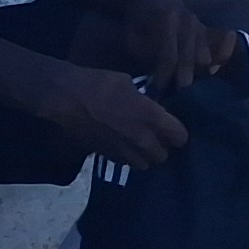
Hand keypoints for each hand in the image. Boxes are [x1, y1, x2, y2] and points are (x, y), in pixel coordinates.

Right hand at [19, 60, 190, 167]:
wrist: (68, 99)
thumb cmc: (100, 84)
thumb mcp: (129, 83)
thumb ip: (145, 99)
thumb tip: (152, 104)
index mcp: (151, 117)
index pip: (180, 136)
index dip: (179, 133)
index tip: (176, 127)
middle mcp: (142, 139)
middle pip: (164, 156)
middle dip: (163, 147)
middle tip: (158, 136)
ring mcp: (124, 150)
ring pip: (145, 164)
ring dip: (146, 156)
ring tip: (141, 144)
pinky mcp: (107, 156)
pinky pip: (126, 163)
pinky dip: (128, 157)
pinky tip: (123, 145)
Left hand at [110, 0, 243, 93]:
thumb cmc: (138, 20)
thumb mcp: (132, 36)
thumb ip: (144, 53)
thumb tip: (154, 76)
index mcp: (167, 19)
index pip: (168, 56)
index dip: (163, 77)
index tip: (157, 91)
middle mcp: (188, 21)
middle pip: (190, 58)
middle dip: (182, 80)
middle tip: (174, 95)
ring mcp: (200, 24)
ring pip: (205, 55)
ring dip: (197, 74)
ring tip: (187, 87)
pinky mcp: (207, 29)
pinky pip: (222, 43)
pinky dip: (221, 57)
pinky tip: (212, 71)